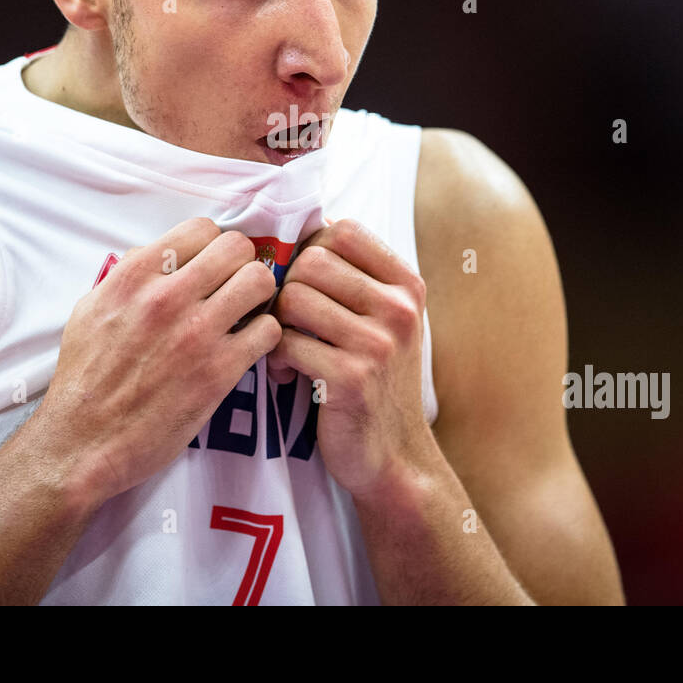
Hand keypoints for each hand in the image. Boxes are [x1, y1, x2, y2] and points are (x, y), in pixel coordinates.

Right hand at [41, 217, 280, 500]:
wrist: (82, 443)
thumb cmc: (85, 377)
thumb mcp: (91, 309)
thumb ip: (127, 276)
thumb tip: (156, 252)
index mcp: (134, 276)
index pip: (201, 228)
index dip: (213, 245)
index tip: (212, 266)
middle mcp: (166, 297)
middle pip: (239, 248)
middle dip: (242, 264)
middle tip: (236, 287)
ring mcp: (196, 334)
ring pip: (260, 282)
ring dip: (259, 297)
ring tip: (247, 314)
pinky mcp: (218, 372)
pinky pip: (268, 331)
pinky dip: (265, 336)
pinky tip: (248, 347)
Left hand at [265, 218, 437, 499]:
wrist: (394, 453)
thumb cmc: (377, 378)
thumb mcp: (386, 321)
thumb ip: (357, 278)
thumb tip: (306, 229)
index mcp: (407, 285)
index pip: (343, 231)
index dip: (311, 249)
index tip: (307, 282)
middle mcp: (399, 309)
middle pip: (311, 262)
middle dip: (287, 289)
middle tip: (289, 319)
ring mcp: (378, 344)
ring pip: (293, 299)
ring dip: (277, 324)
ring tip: (287, 346)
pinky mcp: (351, 378)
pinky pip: (286, 343)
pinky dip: (276, 359)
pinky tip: (289, 374)